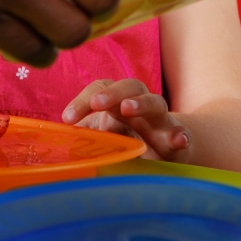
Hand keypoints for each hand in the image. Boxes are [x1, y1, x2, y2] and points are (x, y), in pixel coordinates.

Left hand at [61, 78, 190, 159]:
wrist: (169, 153)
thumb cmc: (130, 141)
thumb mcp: (105, 138)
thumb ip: (86, 139)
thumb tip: (59, 147)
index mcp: (117, 102)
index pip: (100, 90)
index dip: (82, 101)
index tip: (67, 120)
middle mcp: (139, 105)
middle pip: (128, 87)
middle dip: (112, 92)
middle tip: (97, 103)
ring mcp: (160, 121)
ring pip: (155, 103)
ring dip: (141, 103)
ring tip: (128, 108)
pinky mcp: (177, 140)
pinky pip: (181, 134)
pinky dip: (180, 135)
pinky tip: (178, 140)